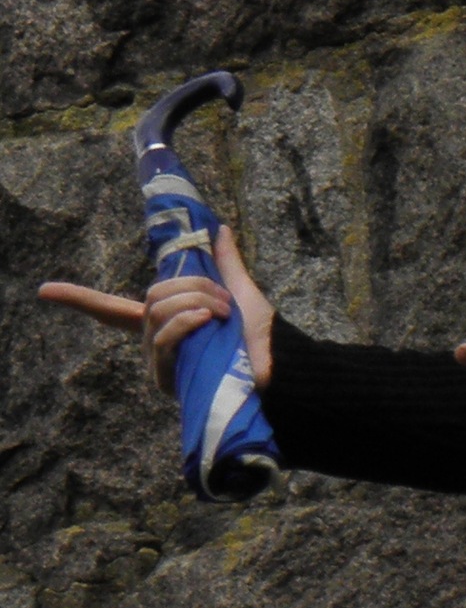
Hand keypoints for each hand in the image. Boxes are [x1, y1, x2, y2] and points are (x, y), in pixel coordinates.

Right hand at [39, 225, 274, 394]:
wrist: (279, 368)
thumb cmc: (260, 336)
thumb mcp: (239, 291)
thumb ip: (223, 262)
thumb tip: (219, 229)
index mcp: (163, 323)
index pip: (109, 309)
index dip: (78, 299)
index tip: (44, 291)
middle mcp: (155, 344)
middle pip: (152, 297)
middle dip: (191, 289)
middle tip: (223, 302)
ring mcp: (160, 363)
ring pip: (159, 311)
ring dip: (196, 303)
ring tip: (223, 315)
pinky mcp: (170, 378)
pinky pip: (167, 335)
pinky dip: (188, 320)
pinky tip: (208, 322)